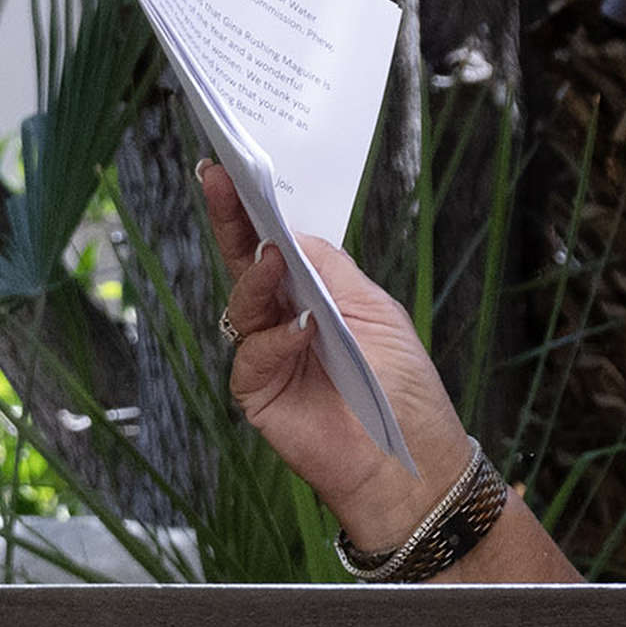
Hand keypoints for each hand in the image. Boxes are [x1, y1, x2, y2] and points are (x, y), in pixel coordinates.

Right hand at [196, 169, 487, 561]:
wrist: (407, 457)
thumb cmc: (403, 387)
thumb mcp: (375, 309)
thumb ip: (330, 270)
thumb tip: (288, 233)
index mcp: (314, 295)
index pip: (275, 245)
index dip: (253, 210)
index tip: (232, 169)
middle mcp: (283, 319)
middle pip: (246, 263)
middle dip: (232, 221)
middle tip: (218, 181)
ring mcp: (265, 353)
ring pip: (243, 304)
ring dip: (257, 280)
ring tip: (275, 263)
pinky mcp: (255, 391)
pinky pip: (252, 355)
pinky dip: (275, 341)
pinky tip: (302, 332)